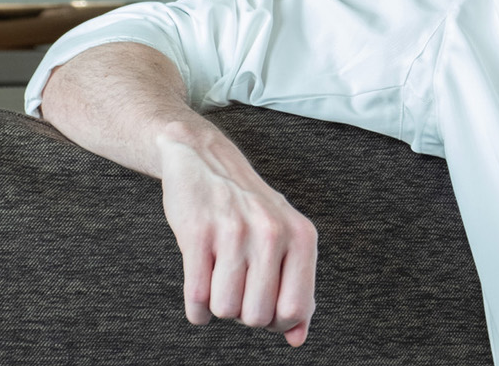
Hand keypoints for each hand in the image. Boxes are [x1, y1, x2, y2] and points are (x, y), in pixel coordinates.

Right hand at [155, 121, 318, 345]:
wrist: (205, 159)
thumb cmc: (250, 208)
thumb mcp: (287, 238)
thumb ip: (297, 288)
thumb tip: (297, 338)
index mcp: (301, 236)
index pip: (295, 310)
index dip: (276, 320)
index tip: (265, 302)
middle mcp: (272, 233)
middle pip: (257, 317)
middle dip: (244, 313)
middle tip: (238, 286)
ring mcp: (234, 232)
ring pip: (225, 310)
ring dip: (218, 306)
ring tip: (220, 279)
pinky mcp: (197, 234)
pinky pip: (196, 299)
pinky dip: (197, 308)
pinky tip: (202, 285)